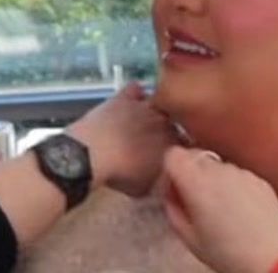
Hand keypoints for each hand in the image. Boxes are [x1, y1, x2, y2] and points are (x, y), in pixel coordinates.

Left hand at [66, 82, 174, 196]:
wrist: (93, 153)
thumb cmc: (121, 174)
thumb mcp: (146, 188)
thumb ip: (161, 180)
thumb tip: (166, 177)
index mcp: (172, 143)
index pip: (184, 142)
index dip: (176, 147)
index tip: (169, 154)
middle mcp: (163, 121)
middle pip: (171, 121)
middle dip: (165, 128)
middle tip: (153, 139)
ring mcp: (143, 106)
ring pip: (157, 102)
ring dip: (153, 110)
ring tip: (143, 120)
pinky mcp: (123, 97)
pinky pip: (135, 89)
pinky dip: (134, 94)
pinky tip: (131, 99)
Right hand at [162, 147, 277, 272]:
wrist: (273, 260)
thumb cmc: (226, 253)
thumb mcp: (188, 238)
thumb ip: (173, 209)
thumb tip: (171, 194)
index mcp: (196, 182)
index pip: (173, 154)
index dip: (170, 169)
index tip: (175, 188)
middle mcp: (219, 170)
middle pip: (195, 157)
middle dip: (190, 174)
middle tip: (196, 201)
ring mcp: (242, 173)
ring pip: (217, 166)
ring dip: (213, 180)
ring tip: (223, 209)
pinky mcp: (260, 180)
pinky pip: (238, 175)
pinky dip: (234, 186)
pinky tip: (241, 210)